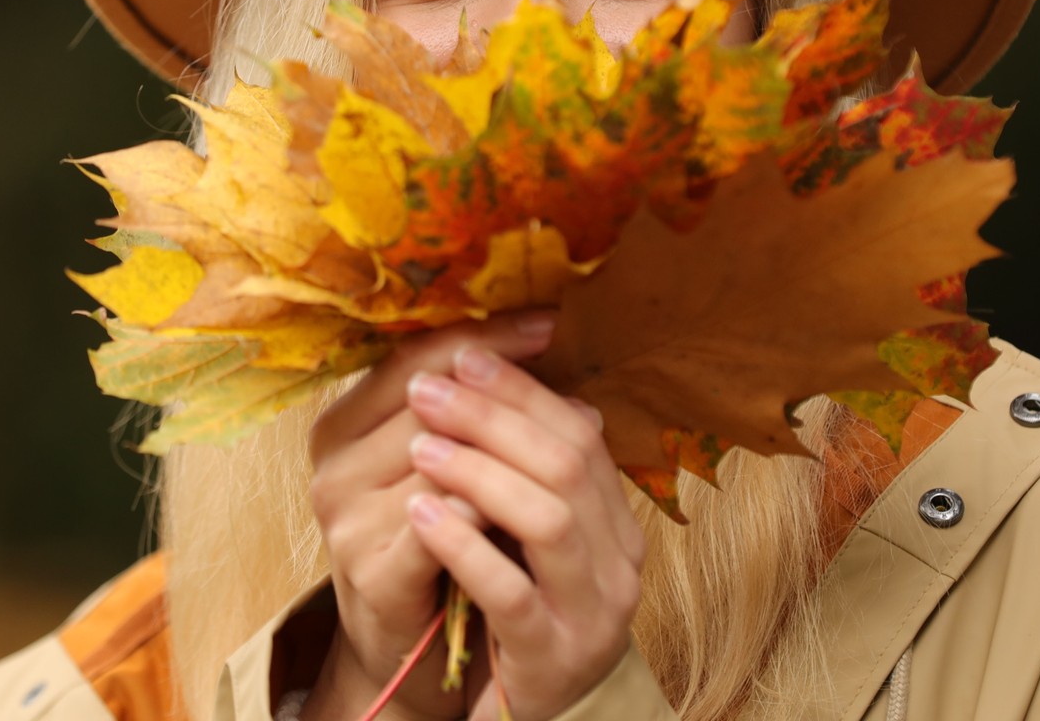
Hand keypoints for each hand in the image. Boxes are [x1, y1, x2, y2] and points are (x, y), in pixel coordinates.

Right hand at [301, 312, 560, 720]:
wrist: (407, 654)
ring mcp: (345, 520)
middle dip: (510, 398)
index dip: (483, 338)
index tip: (547, 325)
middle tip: (581, 399)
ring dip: (510, 457)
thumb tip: (556, 368)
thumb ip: (475, 420)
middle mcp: (333, 467)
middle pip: (431, 404)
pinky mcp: (371, 573)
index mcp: (342, 427)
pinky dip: (484, 514)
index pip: (414, 360)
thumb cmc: (434, 549)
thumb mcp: (446, 472)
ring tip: (570, 462)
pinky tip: (526, 510)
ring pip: (439, 460)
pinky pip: (439, 524)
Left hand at [404, 342, 646, 720]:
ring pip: (549, 518)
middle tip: (428, 389)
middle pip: (568, 462)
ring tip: (420, 445)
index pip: (580, 431)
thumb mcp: (530, 540)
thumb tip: (486, 370)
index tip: (464, 354)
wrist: (518, 718)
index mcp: (616, 524)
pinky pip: (511, 592)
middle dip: (494, 415)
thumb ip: (526, 473)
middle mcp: (619, 564)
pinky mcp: (551, 658)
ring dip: (479, 471)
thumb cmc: (515, 616)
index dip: (523, 388)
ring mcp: (592, 614)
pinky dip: (464, 545)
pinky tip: (421, 514)